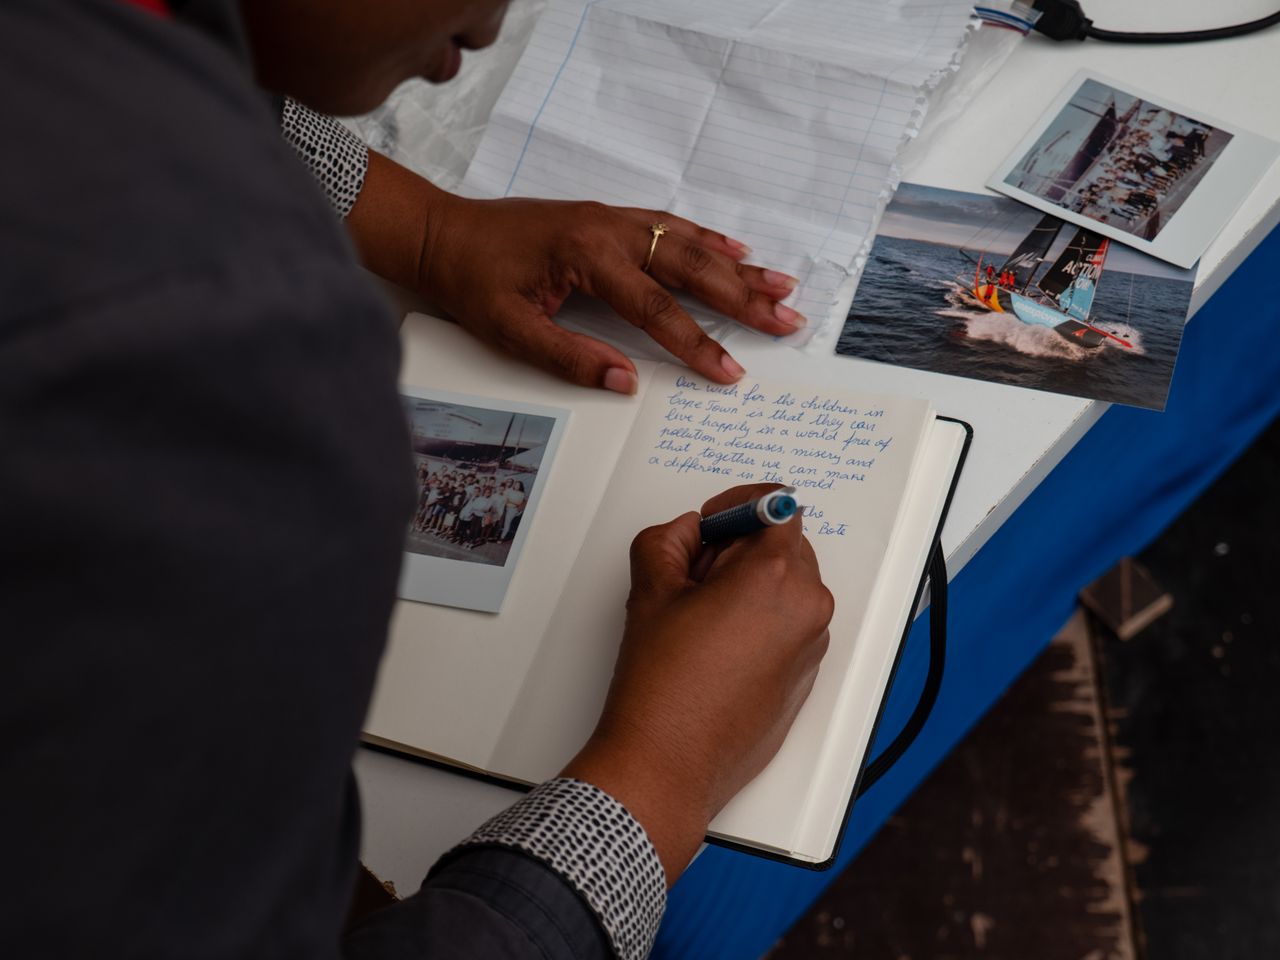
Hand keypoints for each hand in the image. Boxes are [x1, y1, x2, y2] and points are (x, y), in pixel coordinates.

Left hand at [346, 152, 803, 393]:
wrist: (443, 233)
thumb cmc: (473, 281)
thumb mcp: (511, 330)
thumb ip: (570, 357)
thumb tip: (625, 383)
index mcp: (588, 260)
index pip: (656, 310)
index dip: (698, 345)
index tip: (732, 372)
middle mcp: (610, 231)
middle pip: (691, 268)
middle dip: (744, 298)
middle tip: (788, 319)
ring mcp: (612, 218)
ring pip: (689, 241)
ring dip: (737, 266)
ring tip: (782, 284)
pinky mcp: (608, 216)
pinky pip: (669, 223)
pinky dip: (707, 237)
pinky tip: (736, 249)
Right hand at [561, 484, 833, 883]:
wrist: (668, 764)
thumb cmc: (663, 688)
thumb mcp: (652, 590)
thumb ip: (669, 539)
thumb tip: (688, 532)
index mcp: (776, 576)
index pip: (777, 506)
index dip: (737, 507)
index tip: (712, 522)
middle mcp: (807, 607)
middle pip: (783, 545)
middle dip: (740, 548)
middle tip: (692, 575)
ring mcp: (812, 645)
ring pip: (787, 586)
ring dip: (749, 585)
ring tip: (700, 619)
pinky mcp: (806, 675)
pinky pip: (789, 625)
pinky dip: (760, 620)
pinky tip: (716, 648)